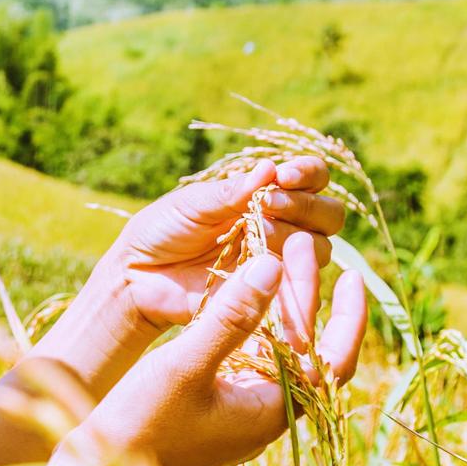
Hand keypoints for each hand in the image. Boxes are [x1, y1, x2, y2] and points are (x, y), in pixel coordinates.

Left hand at [68, 157, 349, 359]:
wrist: (137, 277)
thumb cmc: (162, 231)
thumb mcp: (191, 204)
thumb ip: (229, 192)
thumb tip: (269, 169)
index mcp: (265, 196)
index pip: (312, 179)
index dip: (308, 174)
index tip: (284, 176)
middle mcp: (282, 227)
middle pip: (328, 215)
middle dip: (306, 205)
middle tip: (269, 205)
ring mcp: (278, 263)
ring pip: (321, 249)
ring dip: (298, 236)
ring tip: (260, 233)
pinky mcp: (270, 296)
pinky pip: (299, 288)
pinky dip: (291, 274)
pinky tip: (267, 268)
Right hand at [71, 251, 365, 465]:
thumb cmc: (137, 427)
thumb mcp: (183, 366)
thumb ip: (230, 317)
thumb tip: (272, 266)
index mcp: (270, 413)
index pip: (331, 362)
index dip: (347, 318)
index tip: (352, 273)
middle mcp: (262, 417)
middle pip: (303, 351)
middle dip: (304, 297)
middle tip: (303, 245)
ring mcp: (237, 415)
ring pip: (274, 354)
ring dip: (276, 308)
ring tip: (275, 258)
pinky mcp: (212, 411)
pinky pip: (245, 363)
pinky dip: (249, 327)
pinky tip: (238, 296)